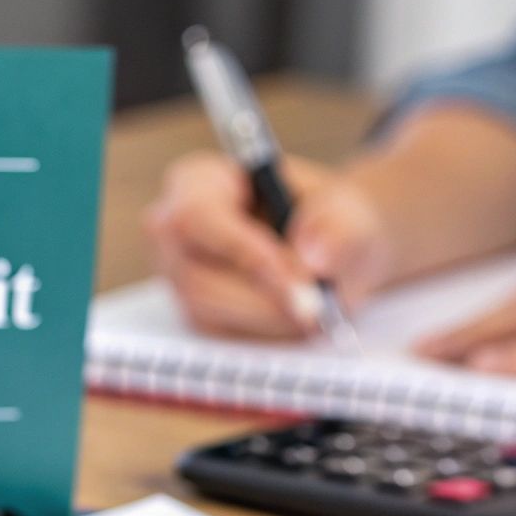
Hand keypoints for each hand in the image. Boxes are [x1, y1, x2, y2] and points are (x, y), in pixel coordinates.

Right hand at [143, 152, 394, 338]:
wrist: (330, 246)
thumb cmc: (326, 217)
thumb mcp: (345, 208)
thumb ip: (338, 227)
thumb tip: (315, 260)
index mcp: (196, 182)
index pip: (198, 218)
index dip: (247, 253)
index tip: (301, 279)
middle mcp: (170, 229)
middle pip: (197, 275)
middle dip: (263, 298)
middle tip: (319, 307)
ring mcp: (175, 275)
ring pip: (208, 310)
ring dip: (269, 318)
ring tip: (318, 308)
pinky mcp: (191, 313)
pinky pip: (221, 334)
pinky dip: (267, 332)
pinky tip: (298, 317)